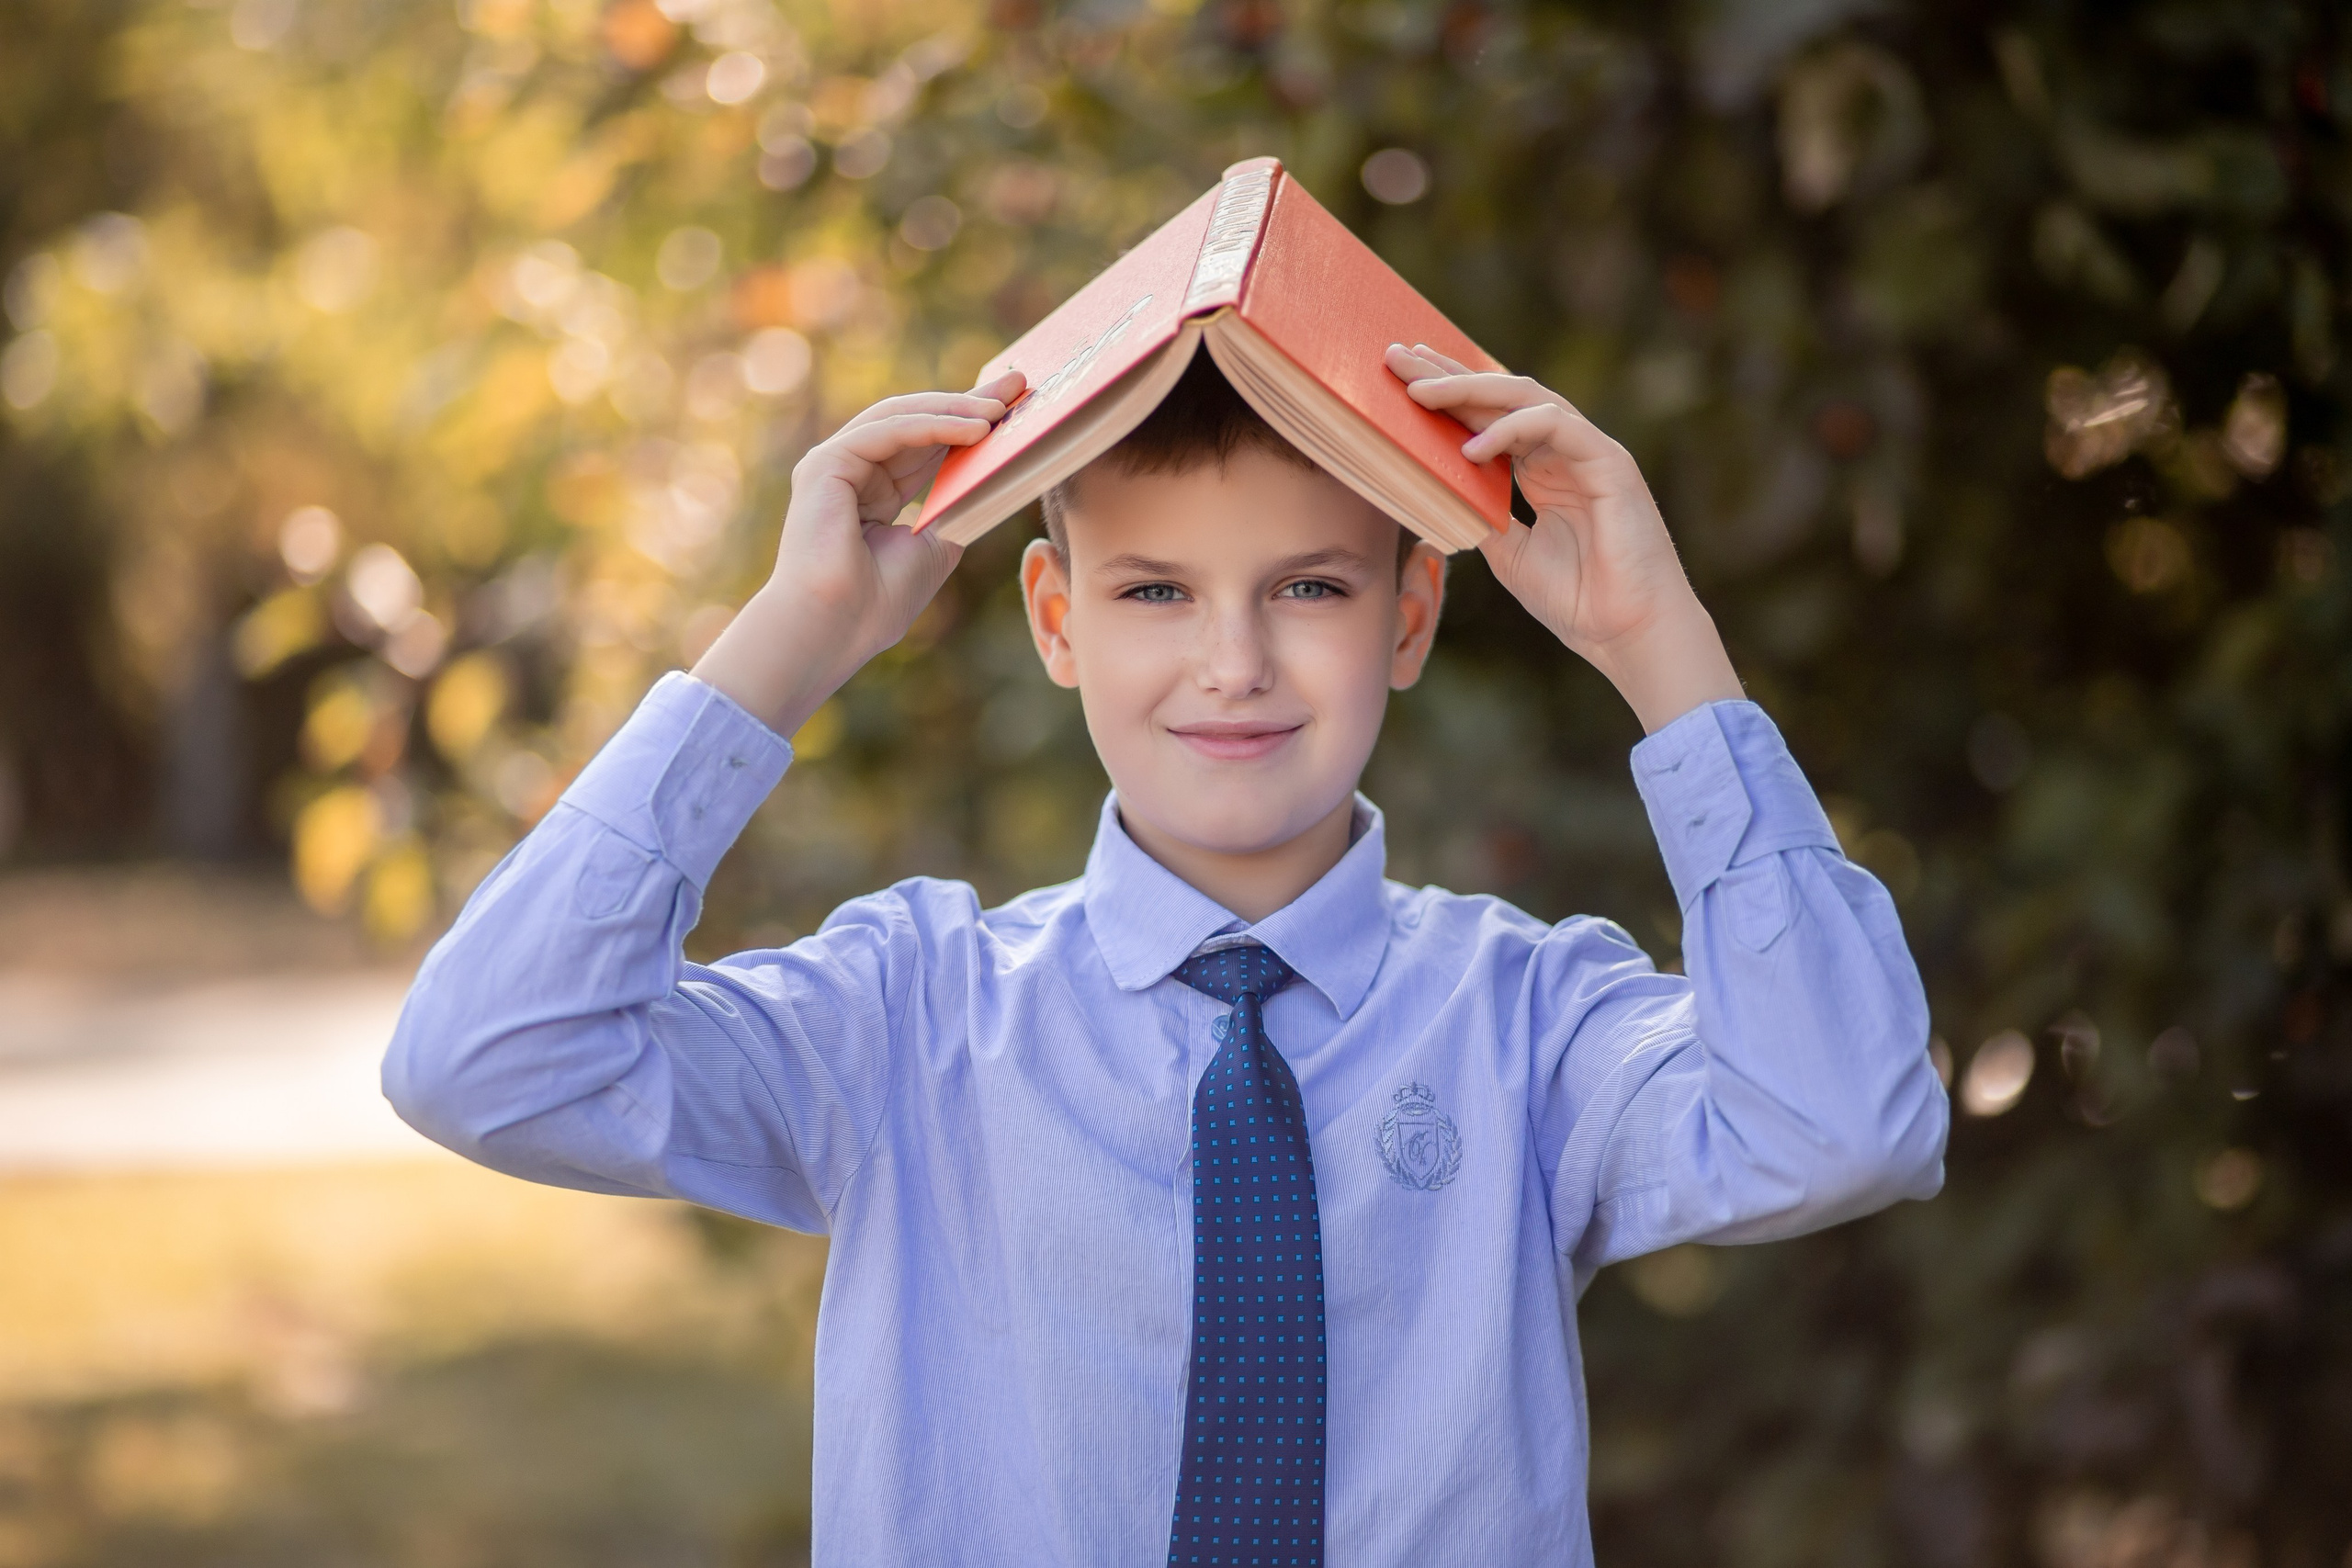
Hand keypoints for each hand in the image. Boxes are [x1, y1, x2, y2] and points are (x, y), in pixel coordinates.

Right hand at [692, 370, 1023, 735]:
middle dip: (968, 402)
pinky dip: (933, 425)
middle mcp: (851, 471)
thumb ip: (954, 510)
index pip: (926, 445)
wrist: (835, 627)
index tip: (1014, 406)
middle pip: (917, 422)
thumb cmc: (878, 602)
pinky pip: (888, 430)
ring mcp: (835, 463)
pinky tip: (974, 428)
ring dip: (955, 409)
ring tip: (1002, 408)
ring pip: (901, 417)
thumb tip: (992, 480)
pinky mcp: (826, 463)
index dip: (968, 423)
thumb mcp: (934, 547)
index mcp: (873, 493)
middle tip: (1016, 385)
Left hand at [1386, 344, 1740, 732]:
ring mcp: (1589, 452)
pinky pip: (1556, 425)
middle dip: (1448, 374)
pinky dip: (1511, 430)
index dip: (1446, 395)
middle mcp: (1564, 452)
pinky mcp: (1610, 462)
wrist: (1629, 634)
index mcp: (1542, 470)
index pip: (1488, 418)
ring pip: (1526, 398)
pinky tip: (1471, 447)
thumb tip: (1433, 490)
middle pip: (1501, 396)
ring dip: (1470, 390)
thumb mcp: (1509, 554)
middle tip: (1396, 357)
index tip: (1397, 379)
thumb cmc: (1578, 600)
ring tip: (1420, 393)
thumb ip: (1480, 514)